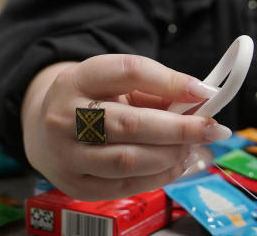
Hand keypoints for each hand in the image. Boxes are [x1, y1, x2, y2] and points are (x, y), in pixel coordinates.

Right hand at [21, 54, 230, 200]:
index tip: (204, 90)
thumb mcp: (116, 83)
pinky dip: (160, 176)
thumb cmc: (93, 101)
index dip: (170, 81)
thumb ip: (156, 89)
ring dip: (171, 155)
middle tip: (211, 128)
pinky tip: (177, 164)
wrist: (44, 129)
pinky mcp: (75, 185)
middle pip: (130, 123)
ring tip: (193, 147)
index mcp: (77, 79)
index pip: (128, 71)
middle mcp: (64, 116)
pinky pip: (125, 185)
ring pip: (128, 160)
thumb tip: (202, 100)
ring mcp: (67, 154)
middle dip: (179, 128)